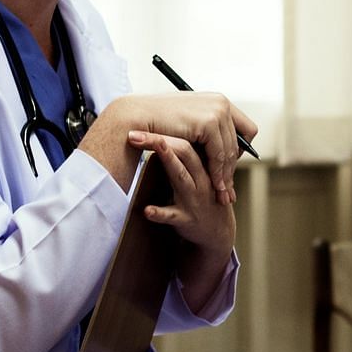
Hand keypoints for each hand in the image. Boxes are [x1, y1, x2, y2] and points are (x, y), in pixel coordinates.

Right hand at [118, 92, 259, 203]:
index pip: (245, 128)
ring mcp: (217, 111)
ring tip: (222, 191)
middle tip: (229, 187)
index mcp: (219, 100)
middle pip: (240, 142)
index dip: (240, 149)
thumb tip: (220, 147)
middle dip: (233, 166)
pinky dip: (218, 172)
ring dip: (226, 173)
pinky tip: (214, 185)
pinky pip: (219, 155)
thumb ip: (206, 130)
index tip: (229, 166)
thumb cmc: (158, 120)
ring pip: (230, 151)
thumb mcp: (189, 122)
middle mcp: (222, 102)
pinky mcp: (208, 122)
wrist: (137, 115)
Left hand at [129, 131, 234, 258]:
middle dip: (160, 141)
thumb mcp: (202, 173)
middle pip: (184, 153)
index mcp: (202, 165)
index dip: (166, 130)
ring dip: (166, 164)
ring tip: (149, 153)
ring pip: (181, 178)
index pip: (187, 141)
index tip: (142, 120)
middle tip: (135, 132)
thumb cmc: (204, 196)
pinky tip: (146, 210)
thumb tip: (165, 130)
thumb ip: (188, 154)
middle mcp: (200, 179)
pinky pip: (171, 215)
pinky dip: (159, 213)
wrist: (217, 230)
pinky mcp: (185, 219)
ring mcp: (193, 198)